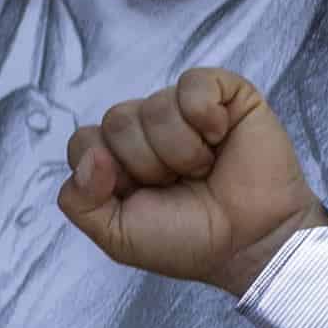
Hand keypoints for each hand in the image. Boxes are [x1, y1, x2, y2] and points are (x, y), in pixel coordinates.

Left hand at [58, 67, 322, 294]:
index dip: (107, 172)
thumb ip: (79, 202)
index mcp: (117, 159)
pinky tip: (220, 137)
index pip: (83, 141)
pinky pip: (194, 83)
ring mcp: (185, 111)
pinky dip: (204, 114)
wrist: (248, 243)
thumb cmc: (188, 240)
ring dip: (180, 150)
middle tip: (178, 185)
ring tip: (204, 169)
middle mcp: (146, 130)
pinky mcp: (226, 96)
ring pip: (154, 106)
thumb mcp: (116, 235)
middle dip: (146, 164)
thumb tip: (91, 156)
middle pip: (116, 121)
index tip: (139, 196)